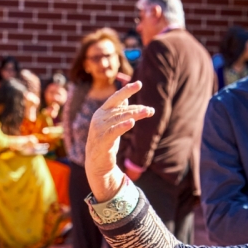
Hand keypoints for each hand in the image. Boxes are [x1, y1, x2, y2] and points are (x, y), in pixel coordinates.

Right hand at [85, 81, 154, 201]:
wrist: (96, 163)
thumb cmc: (106, 142)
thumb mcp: (112, 125)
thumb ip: (118, 111)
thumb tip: (127, 98)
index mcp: (101, 112)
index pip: (115, 98)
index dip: (126, 90)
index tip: (139, 84)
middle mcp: (99, 118)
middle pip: (121, 110)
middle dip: (137, 109)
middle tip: (151, 110)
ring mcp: (99, 129)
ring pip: (120, 119)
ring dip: (135, 115)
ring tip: (148, 112)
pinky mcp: (102, 141)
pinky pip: (114, 131)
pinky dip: (123, 126)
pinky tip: (132, 122)